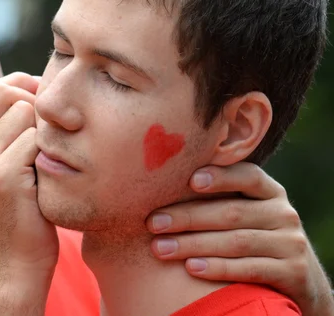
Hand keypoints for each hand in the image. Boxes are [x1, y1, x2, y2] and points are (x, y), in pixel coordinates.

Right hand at [0, 72, 57, 314]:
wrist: (15, 264)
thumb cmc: (17, 213)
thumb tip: (25, 90)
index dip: (17, 88)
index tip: (40, 101)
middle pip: (0, 92)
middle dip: (31, 98)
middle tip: (49, 122)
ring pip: (22, 110)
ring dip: (42, 128)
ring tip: (45, 154)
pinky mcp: (1, 176)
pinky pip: (35, 137)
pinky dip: (48, 149)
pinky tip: (48, 173)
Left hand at [146, 162, 333, 315]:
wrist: (298, 276)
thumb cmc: (253, 233)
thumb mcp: (245, 209)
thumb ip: (217, 196)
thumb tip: (157, 181)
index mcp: (269, 190)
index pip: (247, 175)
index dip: (220, 177)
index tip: (191, 180)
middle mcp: (283, 213)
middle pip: (231, 212)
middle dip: (187, 217)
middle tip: (153, 223)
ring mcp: (290, 243)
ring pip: (236, 241)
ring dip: (194, 245)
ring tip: (161, 248)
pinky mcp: (292, 272)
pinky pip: (249, 269)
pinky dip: (218, 268)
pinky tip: (191, 268)